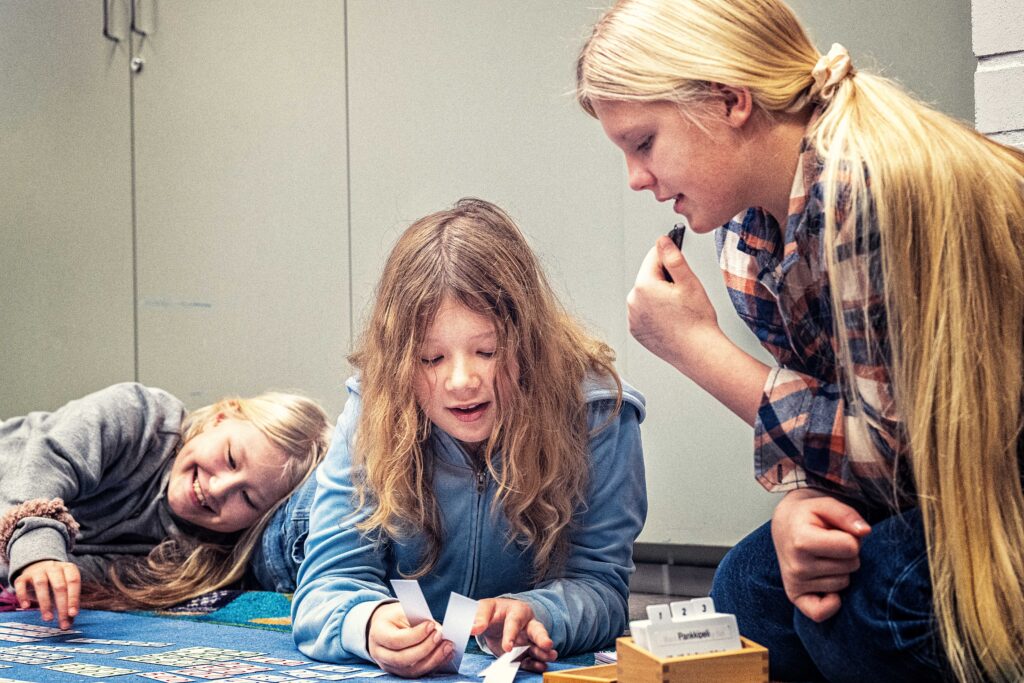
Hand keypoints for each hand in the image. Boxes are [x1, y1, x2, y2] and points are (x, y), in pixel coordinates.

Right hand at [13, 560, 80, 628]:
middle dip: (61, 605)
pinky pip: (21, 585)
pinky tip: (26, 607)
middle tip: (61, 622)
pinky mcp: (23, 576)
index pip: (73, 582)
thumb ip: (68, 605)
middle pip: (59, 586)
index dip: (74, 598)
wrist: (38, 568)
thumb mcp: (65, 591)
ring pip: (41, 585)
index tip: (73, 614)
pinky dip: (23, 596)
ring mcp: (38, 571)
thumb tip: (67, 625)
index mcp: (68, 568)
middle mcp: (54, 567)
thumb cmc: (56, 583)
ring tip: (48, 619)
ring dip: (45, 603)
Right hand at [367, 602, 451, 677]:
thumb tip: (440, 631)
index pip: (396, 640)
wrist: (382, 627)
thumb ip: (417, 620)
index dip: (415, 635)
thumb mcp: (401, 611)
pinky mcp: (400, 672)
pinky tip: (445, 655)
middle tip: (441, 636)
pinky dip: (434, 665)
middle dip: (425, 648)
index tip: (431, 625)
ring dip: (433, 659)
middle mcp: (380, 654)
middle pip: (403, 659)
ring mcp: (389, 666)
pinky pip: (417, 673)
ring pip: (411, 670)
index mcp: (378, 634)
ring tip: (448, 646)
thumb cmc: (394, 617)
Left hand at [472, 598, 556, 672]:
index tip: (507, 648)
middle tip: (547, 645)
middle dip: (542, 637)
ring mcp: (528, 639)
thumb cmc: (492, 611)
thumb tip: (474, 628)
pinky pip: (531, 658)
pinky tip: (540, 667)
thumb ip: (480, 617)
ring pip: (537, 646)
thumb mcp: (485, 608)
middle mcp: (526, 624)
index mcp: (517, 611)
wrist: (494, 619)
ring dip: (543, 653)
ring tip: (550, 657)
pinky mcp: (524, 652)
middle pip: (536, 630)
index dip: (511, 635)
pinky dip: (535, 663)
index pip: (514, 622)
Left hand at [627, 237, 718, 372]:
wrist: (698, 353)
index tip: (679, 263)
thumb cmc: (696, 320)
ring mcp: (633, 318)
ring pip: (646, 295)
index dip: (669, 258)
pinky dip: (655, 312)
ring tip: (678, 309)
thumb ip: (673, 258)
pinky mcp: (636, 331)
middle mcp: (633, 301)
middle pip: (648, 277)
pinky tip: (671, 320)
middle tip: (683, 294)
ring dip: (659, 296)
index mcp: (643, 286)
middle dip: (664, 280)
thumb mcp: (689, 282)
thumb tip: (662, 241)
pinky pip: (644, 313)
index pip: (653, 257)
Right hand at [771, 489, 870, 621]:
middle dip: (847, 553)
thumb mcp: (826, 504)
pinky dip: (831, 603)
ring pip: (843, 582)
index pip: (852, 547)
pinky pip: (821, 613)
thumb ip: (847, 514)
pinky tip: (828, 587)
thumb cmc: (807, 515)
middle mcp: (797, 565)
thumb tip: (865, 531)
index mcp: (802, 541)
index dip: (851, 537)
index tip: (837, 531)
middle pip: (850, 565)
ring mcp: (795, 582)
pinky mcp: (795, 596)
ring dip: (840, 569)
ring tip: (823, 555)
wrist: (784, 524)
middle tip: (830, 543)